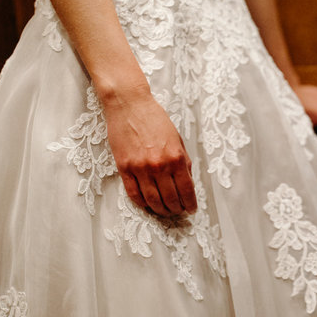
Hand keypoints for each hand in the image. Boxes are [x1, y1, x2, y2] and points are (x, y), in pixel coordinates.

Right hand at [101, 85, 196, 216]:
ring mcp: (140, 168)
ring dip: (161, 210)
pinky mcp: (124, 168)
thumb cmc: (155, 119)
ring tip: (165, 211)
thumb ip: (183, 161)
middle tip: (179, 211)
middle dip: (177, 209)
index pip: (186, 190)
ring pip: (152, 200)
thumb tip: (188, 182)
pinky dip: (142, 203)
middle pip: (170, 198)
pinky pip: (133, 193)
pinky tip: (148, 205)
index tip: (192, 209)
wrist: (130, 105)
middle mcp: (159, 165)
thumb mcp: (177, 139)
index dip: (190, 204)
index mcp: (175, 157)